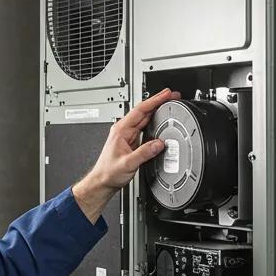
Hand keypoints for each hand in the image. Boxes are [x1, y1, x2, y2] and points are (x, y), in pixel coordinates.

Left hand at [71, 88, 179, 222]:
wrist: (102, 181)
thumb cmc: (108, 172)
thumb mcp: (128, 163)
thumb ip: (144, 153)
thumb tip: (159, 144)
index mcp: (121, 129)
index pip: (140, 110)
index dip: (155, 100)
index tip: (166, 94)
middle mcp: (124, 129)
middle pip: (144, 110)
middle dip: (158, 101)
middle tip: (172, 96)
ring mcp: (128, 134)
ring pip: (145, 117)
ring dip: (156, 109)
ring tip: (168, 103)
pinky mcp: (132, 140)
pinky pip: (145, 126)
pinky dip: (154, 120)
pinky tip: (160, 118)